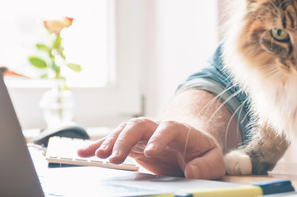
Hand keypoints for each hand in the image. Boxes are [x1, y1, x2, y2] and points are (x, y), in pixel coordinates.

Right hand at [77, 117, 225, 178]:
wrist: (190, 141)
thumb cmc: (201, 150)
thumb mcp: (213, 158)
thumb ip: (206, 165)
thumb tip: (192, 172)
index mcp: (178, 129)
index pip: (167, 128)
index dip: (158, 138)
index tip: (150, 152)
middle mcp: (156, 127)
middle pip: (138, 126)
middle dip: (125, 140)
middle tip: (115, 157)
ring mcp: (142, 134)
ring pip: (122, 131)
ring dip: (109, 142)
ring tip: (98, 157)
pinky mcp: (131, 143)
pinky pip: (112, 142)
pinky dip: (96, 146)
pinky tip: (83, 153)